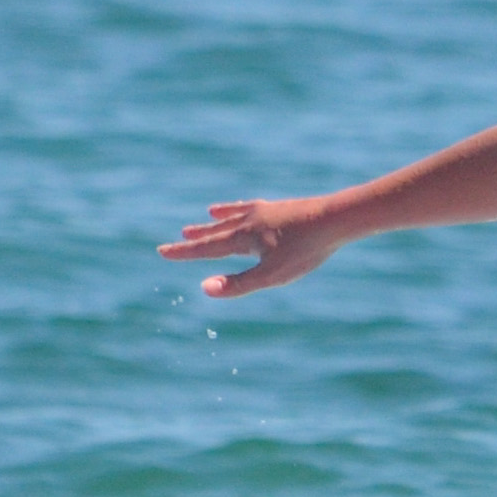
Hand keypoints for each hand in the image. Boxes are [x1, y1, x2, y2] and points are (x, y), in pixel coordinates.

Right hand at [159, 196, 340, 297]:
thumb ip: (238, 284)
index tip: (161, 251)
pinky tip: (242, 207)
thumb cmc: (304, 250)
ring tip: (205, 217)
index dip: (183, 253)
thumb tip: (204, 288)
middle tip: (178, 238)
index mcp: (243, 238)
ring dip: (217, 221)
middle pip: (217, 231)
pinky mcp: (280, 208)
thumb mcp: (271, 275)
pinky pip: (253, 208)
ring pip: (233, 217)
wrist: (335, 218)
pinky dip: (241, 209)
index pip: (206, 249)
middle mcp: (248, 221)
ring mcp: (265, 212)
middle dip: (197, 238)